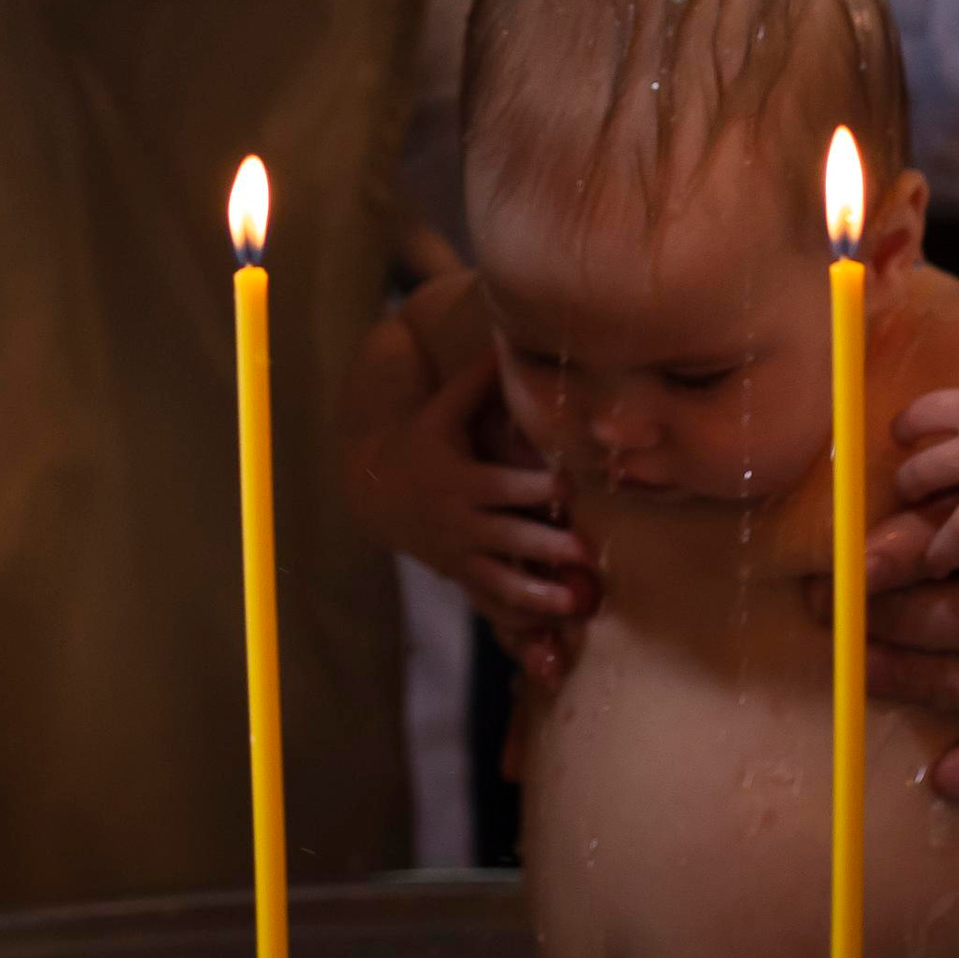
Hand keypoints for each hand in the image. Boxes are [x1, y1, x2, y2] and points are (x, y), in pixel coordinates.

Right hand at [340, 336, 598, 627]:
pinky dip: (519, 615)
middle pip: (503, 537)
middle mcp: (456, 519)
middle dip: (543, 547)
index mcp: (456, 477)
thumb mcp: (443, 409)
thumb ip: (478, 380)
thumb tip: (509, 332)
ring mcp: (456, 552)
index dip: (532, 489)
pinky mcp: (458, 573)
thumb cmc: (422, 438)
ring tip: (574, 603)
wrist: (374, 489)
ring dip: (536, 594)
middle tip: (584, 552)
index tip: (567, 488)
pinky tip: (553, 625)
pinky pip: (489, 599)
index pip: (498, 487)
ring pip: (498, 579)